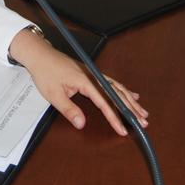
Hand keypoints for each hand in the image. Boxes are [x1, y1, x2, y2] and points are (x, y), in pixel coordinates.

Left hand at [7, 28, 148, 134]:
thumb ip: (69, 110)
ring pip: (117, 87)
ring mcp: (94, 73)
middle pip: (117, 94)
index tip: (123, 130)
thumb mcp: (53, 94)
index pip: (105, 102)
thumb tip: (82, 124)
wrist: (40, 55)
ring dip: (130, 100)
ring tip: (143, 111)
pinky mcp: (92, 73)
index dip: (115, 117)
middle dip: (131, 109)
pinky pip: (112, 82)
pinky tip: (131, 95)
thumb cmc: (45, 73)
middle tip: (143, 122)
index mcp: (86, 81)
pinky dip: (123, 90)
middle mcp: (94, 76)